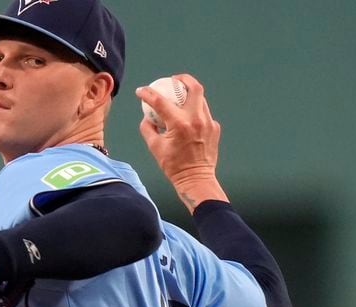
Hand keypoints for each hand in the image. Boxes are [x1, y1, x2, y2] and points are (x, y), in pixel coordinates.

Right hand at [136, 74, 227, 212]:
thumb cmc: (173, 166)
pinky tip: (188, 118)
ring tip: (180, 95)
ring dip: (189, 95)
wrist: (196, 179)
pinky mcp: (214, 128)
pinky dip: (194, 112)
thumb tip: (147, 117)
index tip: (141, 91)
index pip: (160, 101)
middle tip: (173, 79)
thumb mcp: (154, 147)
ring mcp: (208, 123)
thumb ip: (147, 128)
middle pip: (194, 88)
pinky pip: (204, 113)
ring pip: (200, 99)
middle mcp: (196, 119)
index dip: (148, 93)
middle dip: (183, 79)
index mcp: (179, 124)